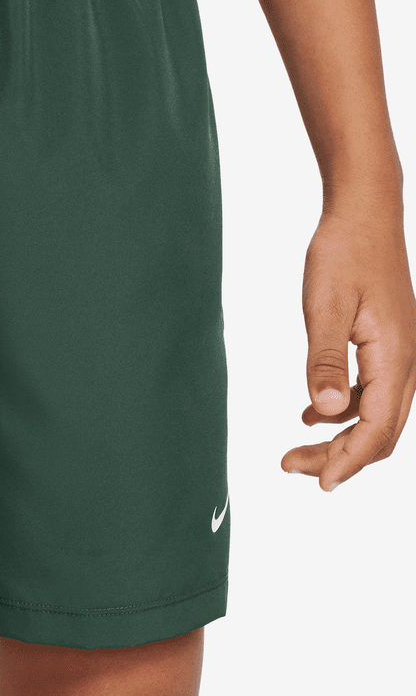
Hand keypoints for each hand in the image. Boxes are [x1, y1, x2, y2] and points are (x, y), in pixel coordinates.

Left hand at [282, 207, 415, 489]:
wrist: (365, 213)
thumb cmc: (343, 253)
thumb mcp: (325, 306)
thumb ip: (325, 360)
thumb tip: (327, 412)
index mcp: (395, 356)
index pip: (377, 428)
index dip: (348, 461)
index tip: (318, 483)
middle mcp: (407, 361)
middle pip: (380, 430)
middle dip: (340, 457)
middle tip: (290, 465)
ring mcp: (400, 352)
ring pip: (376, 414)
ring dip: (340, 436)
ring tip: (297, 449)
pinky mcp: (387, 343)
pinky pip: (372, 391)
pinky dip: (344, 410)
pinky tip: (312, 412)